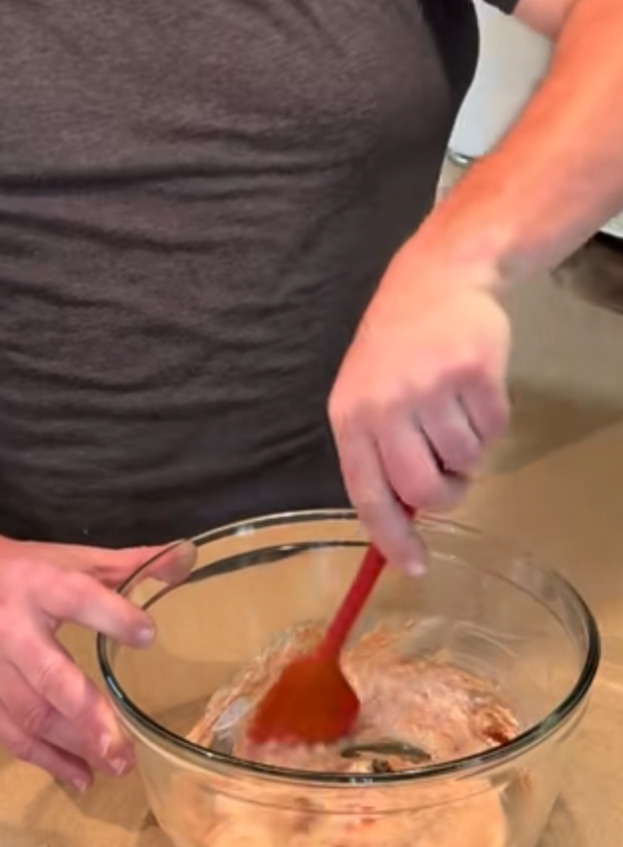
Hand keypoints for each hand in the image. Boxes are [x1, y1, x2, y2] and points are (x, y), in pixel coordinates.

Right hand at [0, 535, 193, 790]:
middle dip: (88, 716)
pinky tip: (81, 776)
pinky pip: (10, 734)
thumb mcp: (70, 559)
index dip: (112, 616)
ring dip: (74, 745)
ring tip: (114, 765)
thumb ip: (127, 565)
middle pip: (48, 676)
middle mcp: (8, 627)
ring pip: (30, 713)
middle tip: (125, 749)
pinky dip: (46, 760)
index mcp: (37, 585)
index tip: (148, 636)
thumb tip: (187, 557)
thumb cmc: (21, 572)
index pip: (77, 598)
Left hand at [327, 246, 510, 568]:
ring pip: (465, 460)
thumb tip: (402, 521)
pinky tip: (475, 389)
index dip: (392, 539)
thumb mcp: (366, 394)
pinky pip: (495, 429)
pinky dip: (493, 421)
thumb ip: (378, 450)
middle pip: (424, 490)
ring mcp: (431, 387)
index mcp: (350, 417)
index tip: (415, 568)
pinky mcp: (474, 372)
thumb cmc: (396, 345)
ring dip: (470, 449)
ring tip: (457, 410)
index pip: (368, 495)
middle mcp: (386, 405)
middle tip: (454, 477)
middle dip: (447, 495)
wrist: (436, 279)